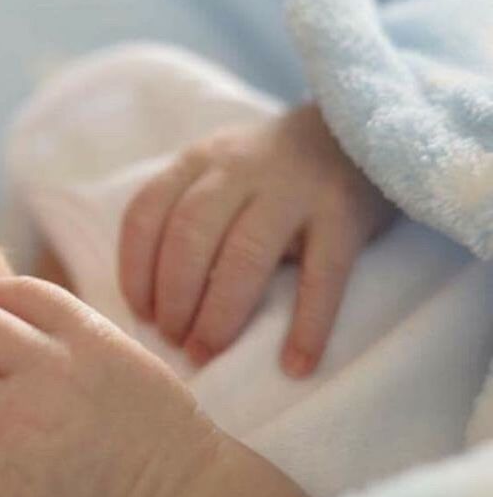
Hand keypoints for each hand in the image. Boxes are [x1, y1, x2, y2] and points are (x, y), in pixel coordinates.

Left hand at [118, 103, 399, 376]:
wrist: (361, 131)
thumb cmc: (272, 174)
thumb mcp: (219, 174)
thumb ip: (186, 215)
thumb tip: (153, 304)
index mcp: (198, 161)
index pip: (146, 213)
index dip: (135, 270)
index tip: (141, 314)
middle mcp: (239, 168)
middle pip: (189, 237)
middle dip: (174, 299)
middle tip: (175, 342)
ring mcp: (294, 187)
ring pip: (244, 256)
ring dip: (219, 314)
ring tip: (208, 353)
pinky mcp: (344, 212)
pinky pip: (323, 277)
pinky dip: (307, 326)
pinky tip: (295, 365)